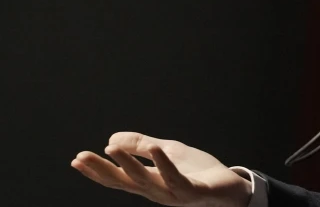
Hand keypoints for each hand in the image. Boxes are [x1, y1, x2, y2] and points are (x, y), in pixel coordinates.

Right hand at [71, 132, 251, 206]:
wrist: (231, 187)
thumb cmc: (199, 172)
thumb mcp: (168, 151)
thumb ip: (142, 146)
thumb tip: (111, 139)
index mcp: (150, 181)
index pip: (118, 177)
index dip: (97, 170)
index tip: (76, 159)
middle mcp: (157, 191)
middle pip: (125, 182)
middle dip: (102, 170)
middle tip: (82, 157)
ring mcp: (174, 193)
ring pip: (146, 182)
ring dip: (129, 166)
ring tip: (111, 149)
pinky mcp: (193, 191)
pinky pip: (177, 179)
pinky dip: (165, 165)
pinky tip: (156, 150)